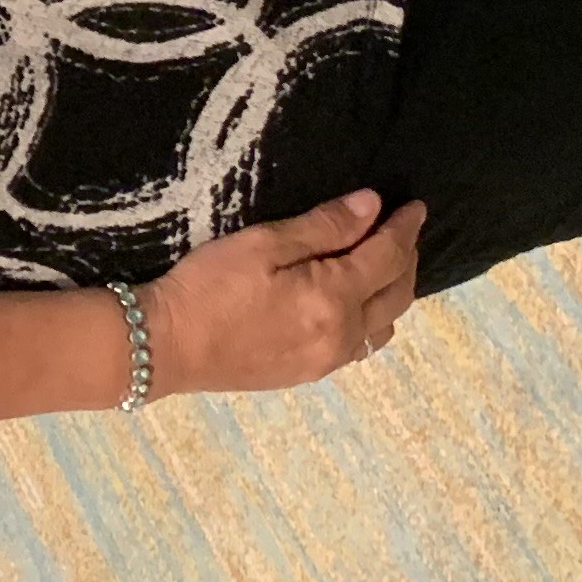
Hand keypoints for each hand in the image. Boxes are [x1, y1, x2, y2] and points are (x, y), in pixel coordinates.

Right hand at [141, 190, 425, 396]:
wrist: (165, 346)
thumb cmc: (208, 286)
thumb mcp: (262, 244)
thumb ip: (324, 227)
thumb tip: (373, 206)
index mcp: (333, 298)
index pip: (387, 257)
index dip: (405, 228)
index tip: (416, 207)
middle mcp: (341, 335)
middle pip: (396, 296)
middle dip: (406, 260)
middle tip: (403, 231)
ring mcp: (326, 361)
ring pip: (383, 327)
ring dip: (393, 294)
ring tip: (383, 267)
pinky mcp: (308, 374)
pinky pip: (360, 347)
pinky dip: (372, 320)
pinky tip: (356, 306)